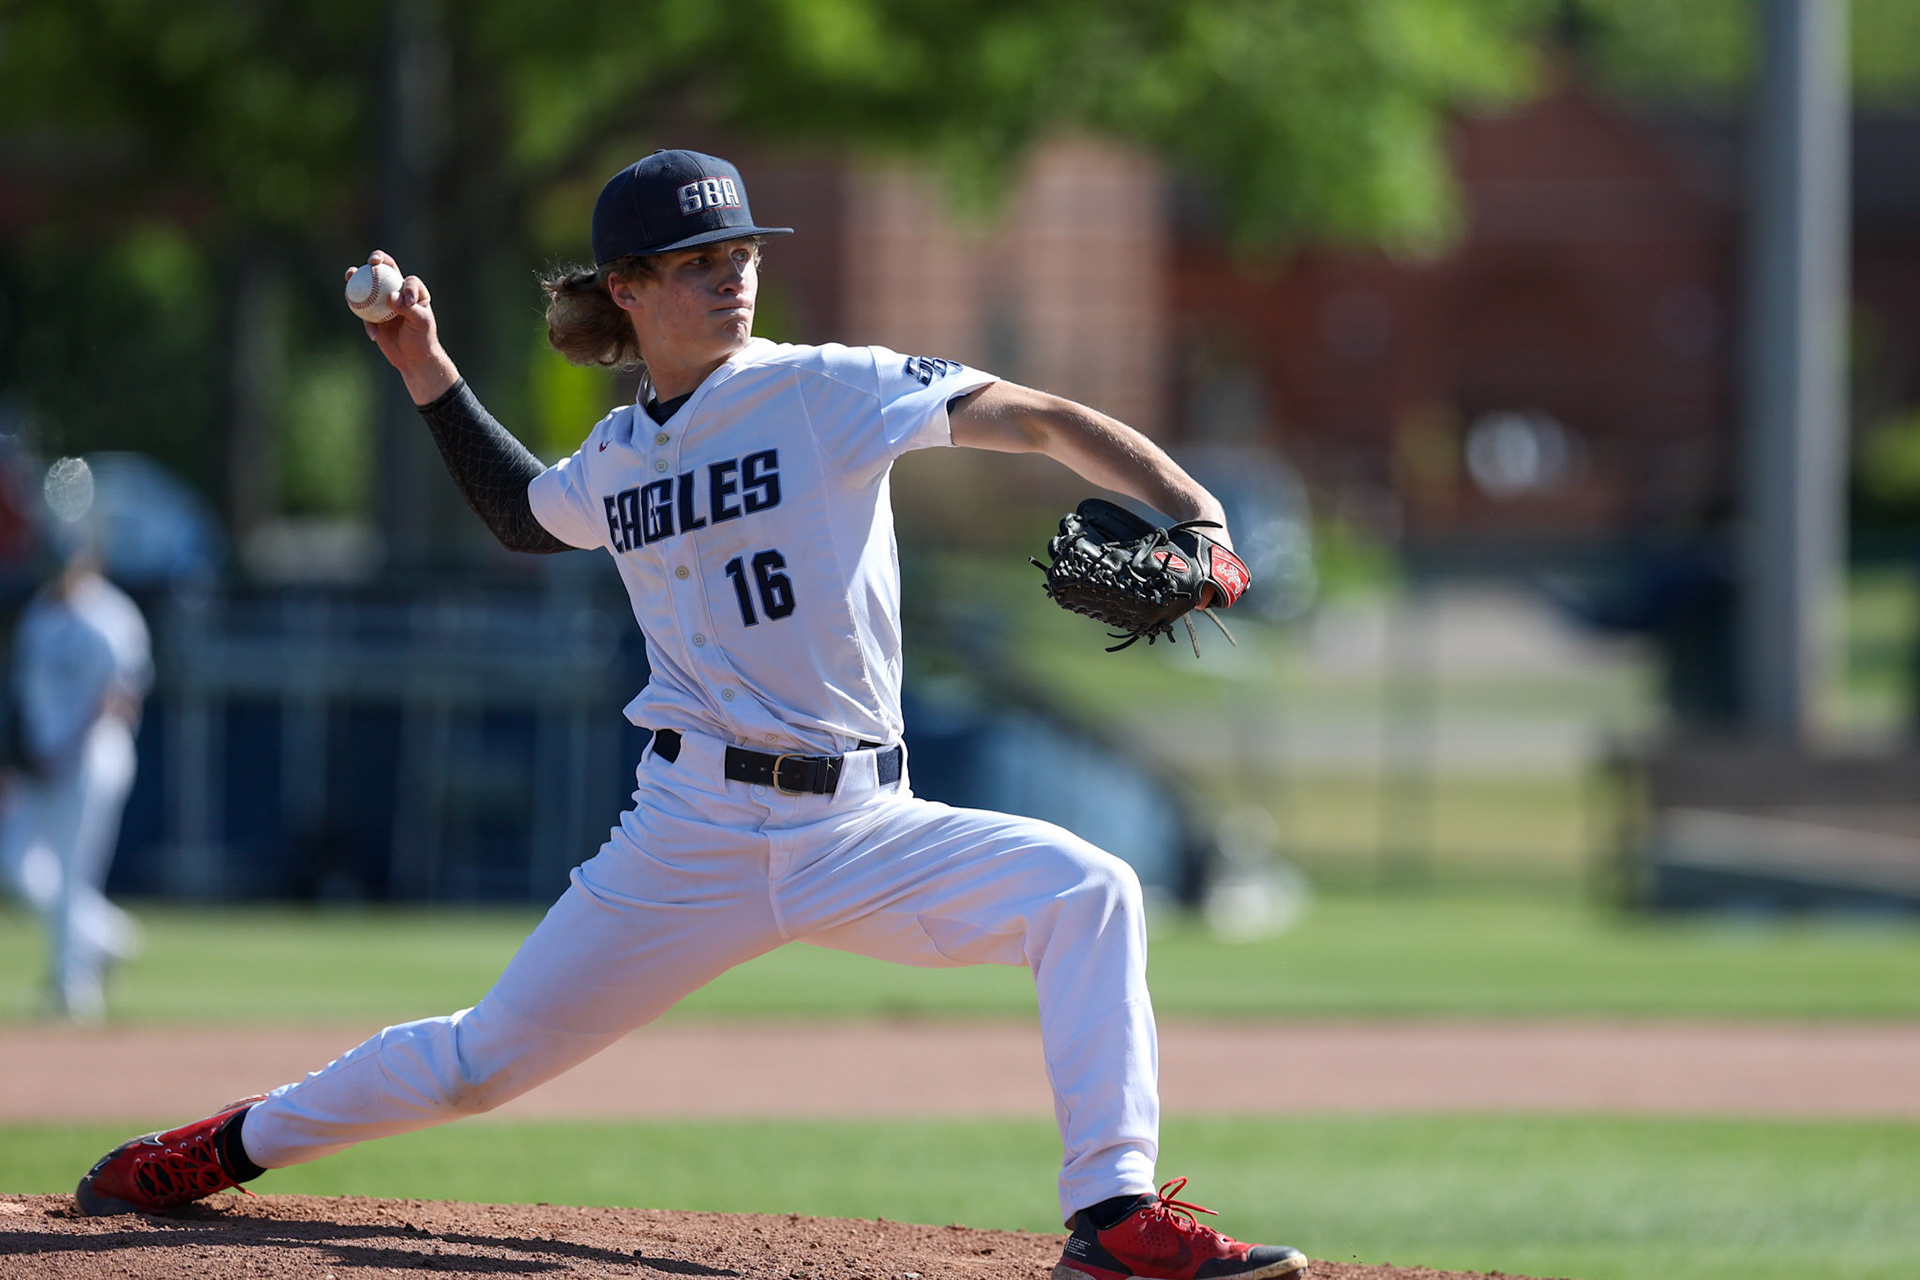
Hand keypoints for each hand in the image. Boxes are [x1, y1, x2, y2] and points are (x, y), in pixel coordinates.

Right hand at [347, 250, 459, 403]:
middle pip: (385, 270)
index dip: (407, 286)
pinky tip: (373, 333)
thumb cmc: (422, 338)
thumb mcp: (421, 323)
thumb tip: (390, 296)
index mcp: (414, 291)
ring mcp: (382, 301)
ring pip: (367, 285)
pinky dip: (365, 320)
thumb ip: (408, 308)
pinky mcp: (371, 314)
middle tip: (372, 262)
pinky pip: (362, 311)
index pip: (408, 281)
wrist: (412, 358)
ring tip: (350, 275)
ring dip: (356, 277)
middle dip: (378, 259)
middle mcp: (397, 291)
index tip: (407, 302)